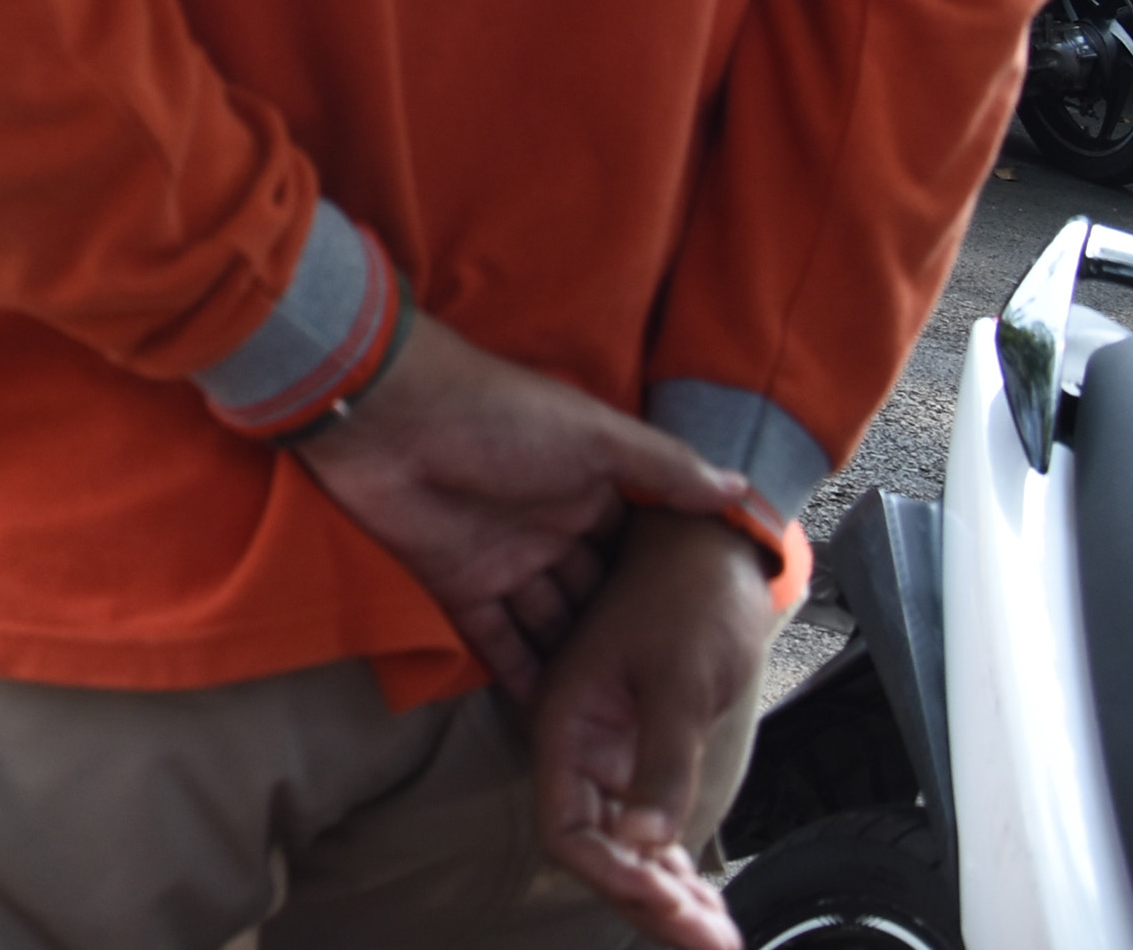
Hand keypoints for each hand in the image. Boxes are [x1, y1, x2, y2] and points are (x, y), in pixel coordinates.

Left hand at [282, 313, 754, 701]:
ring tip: (620, 720)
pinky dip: (522, 674)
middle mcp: (552, 527)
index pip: (636, 546)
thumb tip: (741, 491)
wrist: (391, 416)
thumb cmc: (498, 412)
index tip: (707, 635)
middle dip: (625, 637)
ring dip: (578, 664)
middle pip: (596, 593)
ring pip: (551, 623)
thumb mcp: (594, 434)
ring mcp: (505, 559)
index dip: (665, 586)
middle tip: (668, 696)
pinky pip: (498, 639)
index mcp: (587, 487)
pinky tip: (555, 715)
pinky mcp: (459, 585)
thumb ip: (664, 467)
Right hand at [529, 512, 785, 949]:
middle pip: (597, 852)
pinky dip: (677, 866)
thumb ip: (660, 763)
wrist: (714, 547)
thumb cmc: (689, 596)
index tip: (669, 905)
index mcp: (568, 723)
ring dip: (667, 897)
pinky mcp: (643, 751)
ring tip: (718, 934)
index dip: (612, 877)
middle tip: (712, 942)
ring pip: (625, 847)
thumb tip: (643, 843)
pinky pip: (650, 826)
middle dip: (650, 906)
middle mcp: (580, 745)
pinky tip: (708, 898)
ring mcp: (610, 751)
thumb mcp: (680, 681)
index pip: (567, 830)